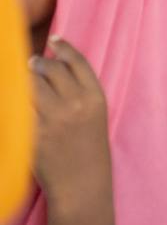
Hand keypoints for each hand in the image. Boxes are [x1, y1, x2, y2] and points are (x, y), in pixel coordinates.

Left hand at [31, 39, 111, 211]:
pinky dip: (14, 100)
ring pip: (31, 85)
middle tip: (31, 62)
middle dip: (38, 63)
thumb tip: (55, 69)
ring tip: (22, 76)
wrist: (82, 184)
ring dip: (24, 78)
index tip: (54, 39)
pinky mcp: (32, 135)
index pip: (77, 62)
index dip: (64, 47)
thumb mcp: (95, 115)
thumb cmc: (89, 150)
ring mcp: (52, 119)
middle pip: (51, 70)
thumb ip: (81, 92)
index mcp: (95, 97)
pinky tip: (13, 97)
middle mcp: (75, 104)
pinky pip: (18, 108)